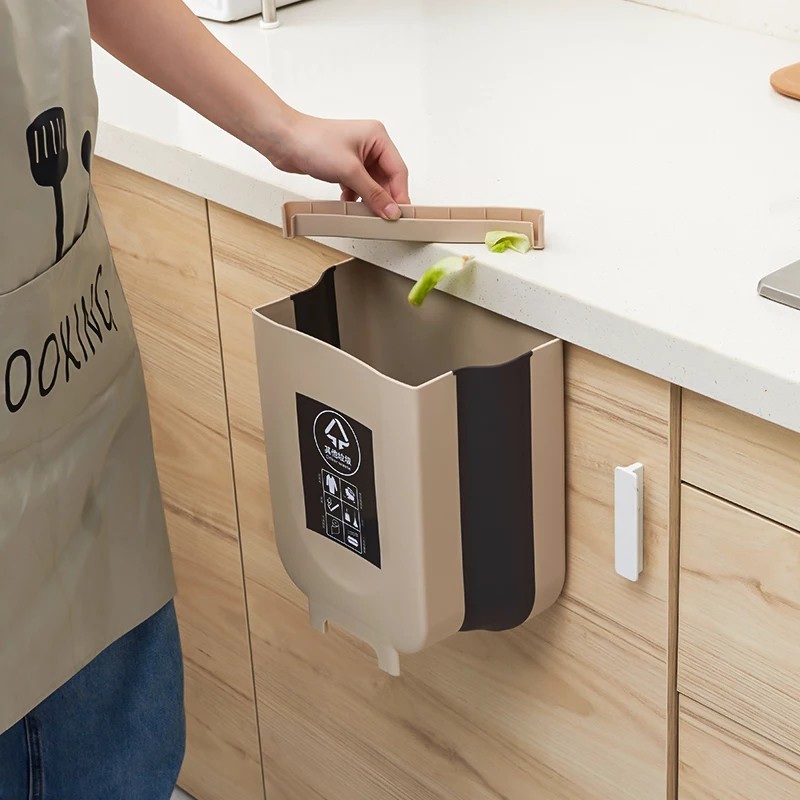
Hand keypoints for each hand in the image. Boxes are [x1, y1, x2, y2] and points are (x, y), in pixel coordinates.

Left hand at [265, 113, 409, 219]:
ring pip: (372, 184)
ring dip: (369, 199)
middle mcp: (370, 145)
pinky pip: (358, 186)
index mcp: (377, 137)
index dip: (400, 194)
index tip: (400, 214)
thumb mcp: (349, 171)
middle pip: (386, 179)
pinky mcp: (345, 166)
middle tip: (385, 219)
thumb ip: (373, 194)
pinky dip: (356, 197)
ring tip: (366, 214)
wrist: (284, 140)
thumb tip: (391, 210)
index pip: (398, 170)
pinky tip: (349, 205)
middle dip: (384, 199)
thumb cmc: (313, 142)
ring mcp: (357, 156)